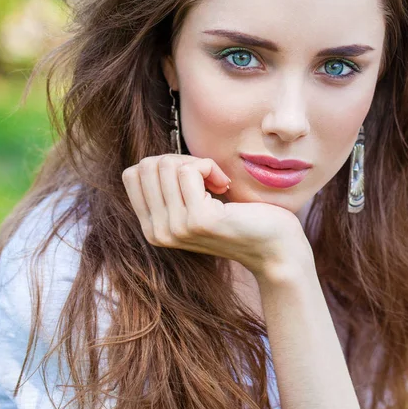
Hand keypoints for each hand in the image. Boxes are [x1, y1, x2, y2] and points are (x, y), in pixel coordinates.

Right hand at [121, 154, 312, 280]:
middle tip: (207, 177)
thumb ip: (168, 191)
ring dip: (198, 164)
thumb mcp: (192, 206)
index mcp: (152, 229)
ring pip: (167, 165)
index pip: (132, 174)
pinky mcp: (199, 220)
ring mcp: (176, 228)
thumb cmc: (238, 218)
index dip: (162, 163)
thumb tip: (152, 161)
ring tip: (218, 183)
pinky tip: (225, 186)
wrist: (275, 248)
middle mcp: (158, 233)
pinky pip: (189, 170)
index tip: (190, 177)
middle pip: (148, 166)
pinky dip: (210, 167)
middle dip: (179, 160)